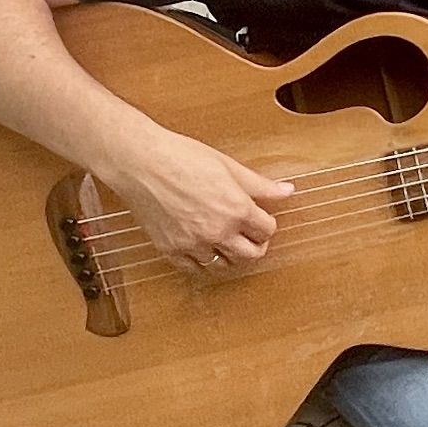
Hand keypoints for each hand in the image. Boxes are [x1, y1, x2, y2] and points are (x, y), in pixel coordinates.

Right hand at [112, 129, 292, 272]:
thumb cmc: (181, 157)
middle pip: (251, 255)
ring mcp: (194, 244)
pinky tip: (203, 249)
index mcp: (236, 209)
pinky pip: (194, 269)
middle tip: (251, 237)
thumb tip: (286, 191)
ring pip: (224, 265)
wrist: (141, 162)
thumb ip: (260, 185)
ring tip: (227, 242)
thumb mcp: (228, 166)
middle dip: (256, 246)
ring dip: (230, 256)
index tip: (261, 220)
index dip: (267, 225)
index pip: (267, 231)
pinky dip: (202, 262)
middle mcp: (218, 231)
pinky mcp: (171, 249)